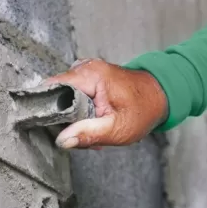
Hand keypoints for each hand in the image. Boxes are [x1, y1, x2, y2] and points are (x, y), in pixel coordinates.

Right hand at [44, 59, 167, 148]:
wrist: (159, 96)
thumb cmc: (142, 111)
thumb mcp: (116, 129)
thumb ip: (88, 134)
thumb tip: (62, 140)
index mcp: (91, 75)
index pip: (53, 87)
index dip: (47, 107)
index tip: (50, 125)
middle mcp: (85, 67)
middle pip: (57, 93)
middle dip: (64, 116)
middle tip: (80, 132)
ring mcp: (86, 69)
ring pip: (63, 95)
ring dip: (72, 115)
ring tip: (90, 126)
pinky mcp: (87, 75)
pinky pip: (72, 93)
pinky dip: (78, 109)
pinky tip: (91, 119)